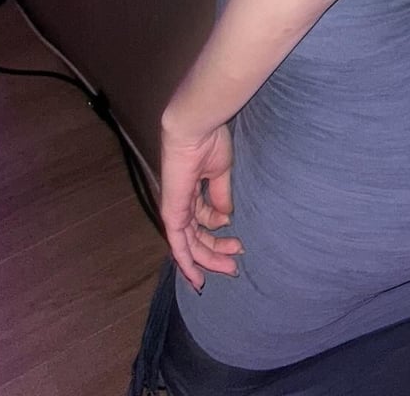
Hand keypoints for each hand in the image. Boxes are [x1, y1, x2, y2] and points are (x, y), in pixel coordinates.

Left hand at [159, 111, 242, 290]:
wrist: (195, 131)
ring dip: (210, 259)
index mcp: (191, 193)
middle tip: (235, 263)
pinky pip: (178, 245)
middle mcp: (181, 205)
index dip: (218, 237)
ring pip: (191, 245)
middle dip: (217, 252)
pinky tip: (198, 278)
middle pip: (197, 238)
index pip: (202, 223)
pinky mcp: (172, 215)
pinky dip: (187, 263)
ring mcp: (175, 211)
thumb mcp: (221, 173)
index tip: (237, 246)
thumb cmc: (209, 143)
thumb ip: (221, 197)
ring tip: (231, 266)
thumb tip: (226, 218)